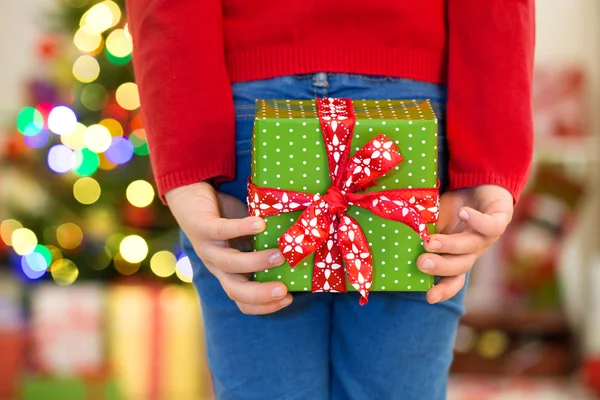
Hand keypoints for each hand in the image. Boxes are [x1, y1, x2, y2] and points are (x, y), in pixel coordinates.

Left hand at [165, 182, 291, 314]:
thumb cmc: (225, 218)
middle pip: (234, 290)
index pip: (242, 300)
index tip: (289, 298)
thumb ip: (264, 245)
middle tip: (284, 290)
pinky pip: (222, 230)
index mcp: (227, 272)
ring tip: (280, 255)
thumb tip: (297, 249)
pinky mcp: (202, 227)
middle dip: (260, 295)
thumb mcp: (247, 238)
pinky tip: (260, 224)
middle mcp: (216, 265)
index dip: (264, 306)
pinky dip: (241, 228)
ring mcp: (207, 248)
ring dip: (256, 262)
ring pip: (230, 264)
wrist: (191, 195)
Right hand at [417, 185, 513, 303]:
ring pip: (470, 247)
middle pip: (460, 266)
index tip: (429, 297)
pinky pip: (491, 225)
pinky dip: (477, 221)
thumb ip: (421, 232)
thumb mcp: (433, 221)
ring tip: (430, 241)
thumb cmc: (453, 207)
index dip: (444, 290)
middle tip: (421, 263)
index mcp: (458, 256)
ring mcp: (486, 237)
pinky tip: (462, 213)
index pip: (453, 279)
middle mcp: (473, 251)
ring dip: (450, 246)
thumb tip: (395, 237)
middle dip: (441, 267)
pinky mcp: (500, 219)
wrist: (480, 184)